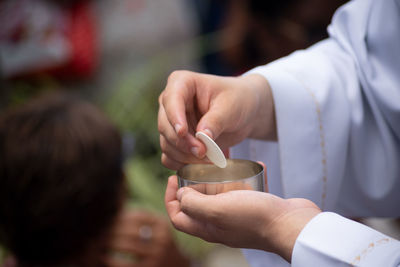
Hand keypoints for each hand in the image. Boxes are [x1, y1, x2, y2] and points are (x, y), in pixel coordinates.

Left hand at [105, 209, 189, 266]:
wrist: (176, 265)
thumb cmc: (160, 241)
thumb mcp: (157, 226)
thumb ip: (140, 216)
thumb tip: (113, 209)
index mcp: (162, 224)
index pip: (137, 216)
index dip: (119, 217)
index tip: (106, 218)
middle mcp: (162, 239)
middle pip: (131, 230)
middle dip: (112, 230)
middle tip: (98, 230)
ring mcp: (156, 255)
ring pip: (127, 246)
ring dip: (110, 243)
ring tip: (99, 242)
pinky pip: (125, 264)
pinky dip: (111, 260)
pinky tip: (104, 257)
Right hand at [158, 70, 275, 169]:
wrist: (244, 113)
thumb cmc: (238, 100)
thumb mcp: (231, 107)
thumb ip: (216, 121)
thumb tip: (202, 138)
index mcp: (182, 83)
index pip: (171, 100)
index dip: (175, 117)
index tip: (183, 133)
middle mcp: (171, 102)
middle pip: (165, 125)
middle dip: (183, 142)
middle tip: (203, 152)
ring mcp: (171, 123)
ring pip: (166, 143)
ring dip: (185, 156)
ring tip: (208, 159)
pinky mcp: (176, 140)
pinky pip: (169, 156)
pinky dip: (182, 164)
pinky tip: (198, 165)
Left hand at [164, 176, 320, 261]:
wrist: (291, 224)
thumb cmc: (254, 217)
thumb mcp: (217, 210)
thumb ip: (194, 204)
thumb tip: (180, 196)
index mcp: (208, 227)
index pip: (178, 217)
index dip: (170, 198)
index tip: (173, 178)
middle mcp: (220, 223)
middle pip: (198, 204)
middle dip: (195, 184)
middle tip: (199, 166)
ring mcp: (237, 216)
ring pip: (221, 195)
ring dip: (222, 178)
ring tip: (225, 162)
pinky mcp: (253, 207)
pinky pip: (244, 190)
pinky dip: (247, 178)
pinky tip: (256, 166)